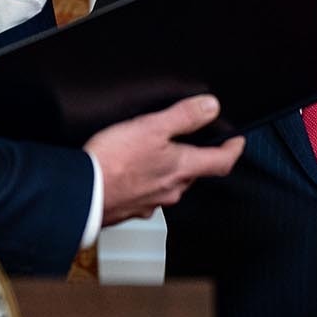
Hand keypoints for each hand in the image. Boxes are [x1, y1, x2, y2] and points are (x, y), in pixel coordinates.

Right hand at [84, 95, 245, 223]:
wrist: (78, 195)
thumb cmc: (112, 163)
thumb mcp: (152, 128)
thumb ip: (184, 117)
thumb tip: (211, 107)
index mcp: (182, 169)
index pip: (221, 162)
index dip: (233, 149)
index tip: (237, 141)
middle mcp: (171, 190)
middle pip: (195, 173)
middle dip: (197, 158)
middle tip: (195, 143)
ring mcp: (151, 203)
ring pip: (170, 184)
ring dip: (169, 170)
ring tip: (159, 155)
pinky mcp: (130, 209)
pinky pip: (147, 194)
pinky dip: (146, 182)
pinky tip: (132, 174)